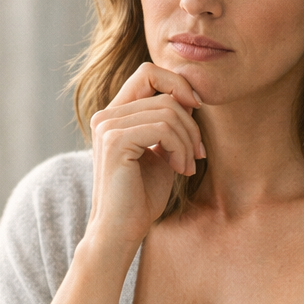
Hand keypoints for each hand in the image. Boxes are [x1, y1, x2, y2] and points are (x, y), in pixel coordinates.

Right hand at [87, 63, 203, 251]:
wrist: (122, 230)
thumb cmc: (142, 196)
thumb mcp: (161, 151)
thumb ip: (169, 123)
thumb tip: (190, 98)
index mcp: (114, 114)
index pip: (148, 72)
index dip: (178, 84)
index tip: (196, 111)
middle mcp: (105, 116)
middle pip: (163, 91)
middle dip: (191, 122)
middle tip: (198, 154)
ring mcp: (107, 127)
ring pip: (168, 110)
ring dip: (188, 140)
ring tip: (188, 167)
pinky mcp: (115, 142)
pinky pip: (163, 128)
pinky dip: (180, 147)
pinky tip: (180, 169)